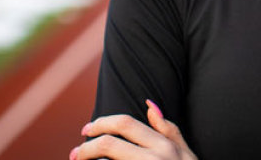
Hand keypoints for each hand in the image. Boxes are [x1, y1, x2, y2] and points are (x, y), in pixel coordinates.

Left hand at [71, 100, 196, 159]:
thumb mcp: (185, 153)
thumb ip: (168, 130)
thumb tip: (149, 105)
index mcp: (163, 145)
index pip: (125, 124)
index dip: (101, 123)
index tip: (86, 130)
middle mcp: (153, 158)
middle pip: (108, 144)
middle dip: (86, 147)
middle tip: (75, 153)